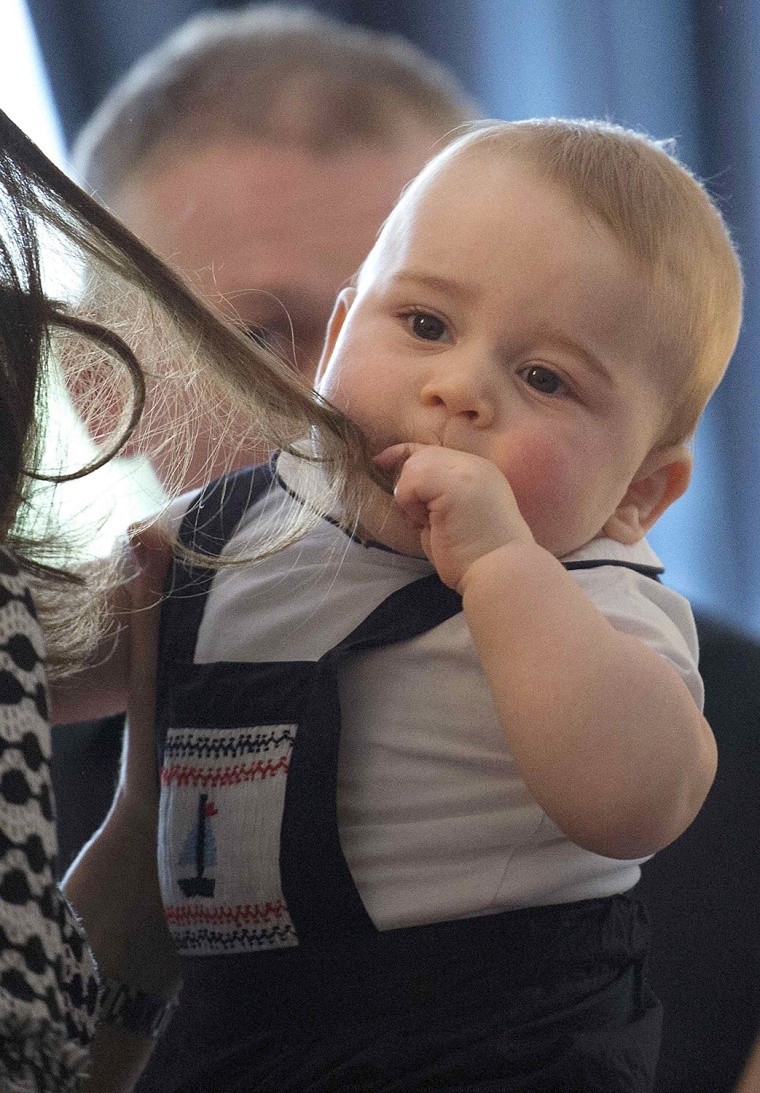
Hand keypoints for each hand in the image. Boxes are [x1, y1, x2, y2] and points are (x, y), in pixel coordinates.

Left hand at [374, 444, 533, 590]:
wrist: (499, 570)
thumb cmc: (473, 556)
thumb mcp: (453, 515)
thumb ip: (435, 494)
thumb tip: (401, 483)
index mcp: (478, 472)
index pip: (432, 451)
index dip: (403, 454)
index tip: (380, 461)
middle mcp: (475, 464)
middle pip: (420, 455)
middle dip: (409, 485)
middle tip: (425, 518)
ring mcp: (467, 469)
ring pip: (413, 466)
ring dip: (411, 498)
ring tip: (433, 522)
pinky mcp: (454, 482)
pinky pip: (411, 482)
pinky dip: (411, 504)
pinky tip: (430, 522)